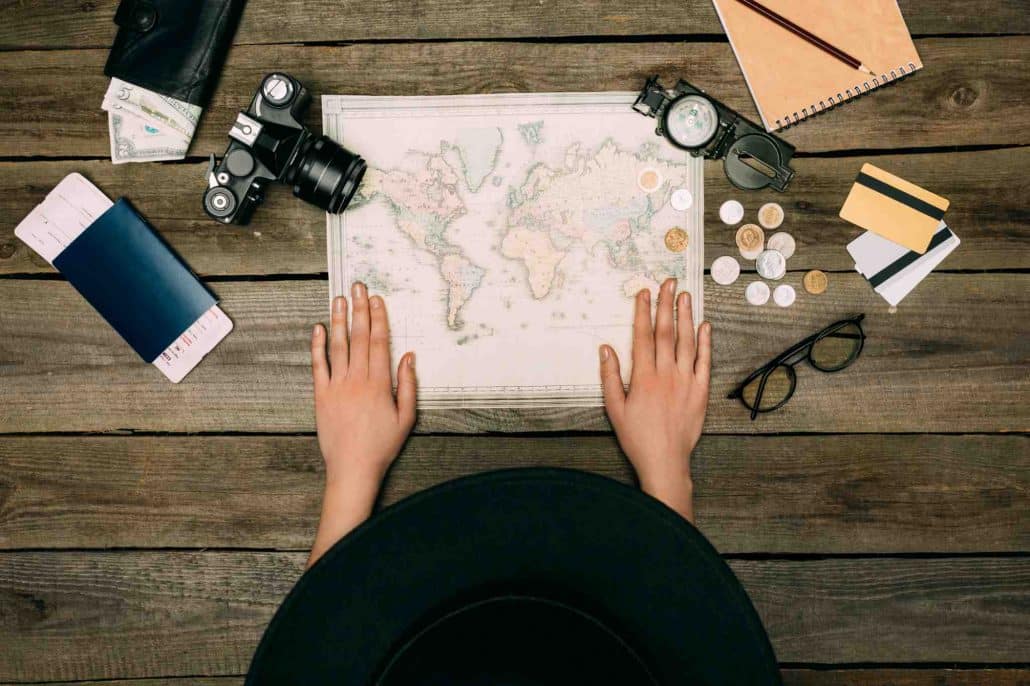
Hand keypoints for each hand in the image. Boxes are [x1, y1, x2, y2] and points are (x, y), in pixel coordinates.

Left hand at [306, 282, 415, 565]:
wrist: (353, 468)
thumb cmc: (382, 445)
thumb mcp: (406, 417)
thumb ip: (407, 384)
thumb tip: (409, 357)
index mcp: (379, 383)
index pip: (378, 342)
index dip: (378, 318)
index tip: (377, 299)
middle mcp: (357, 379)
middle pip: (358, 337)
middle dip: (359, 309)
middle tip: (358, 286)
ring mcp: (336, 386)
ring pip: (337, 346)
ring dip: (338, 320)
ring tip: (339, 298)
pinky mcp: (321, 396)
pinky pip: (318, 365)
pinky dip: (317, 346)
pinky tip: (318, 328)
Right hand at [599, 278, 711, 521]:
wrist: (665, 462)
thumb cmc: (636, 437)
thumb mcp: (615, 408)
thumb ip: (610, 376)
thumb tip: (605, 348)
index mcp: (644, 377)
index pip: (643, 336)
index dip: (643, 312)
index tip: (643, 292)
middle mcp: (667, 374)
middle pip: (667, 332)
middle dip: (666, 304)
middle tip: (668, 282)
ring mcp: (686, 381)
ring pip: (686, 342)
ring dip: (686, 316)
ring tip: (685, 295)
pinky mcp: (701, 392)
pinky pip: (704, 361)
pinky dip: (705, 342)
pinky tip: (705, 326)